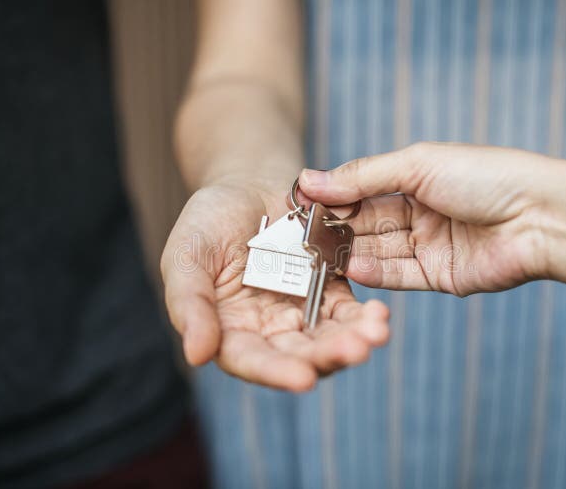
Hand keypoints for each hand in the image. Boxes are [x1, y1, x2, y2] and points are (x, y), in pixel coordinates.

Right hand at [161, 177, 389, 391]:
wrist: (244, 186)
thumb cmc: (207, 222)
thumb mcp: (186, 256)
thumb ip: (189, 304)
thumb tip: (197, 355)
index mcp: (229, 331)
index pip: (251, 360)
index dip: (276, 372)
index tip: (303, 379)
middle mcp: (267, 331)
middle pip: (299, 355)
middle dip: (328, 356)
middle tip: (355, 351)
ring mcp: (301, 312)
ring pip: (329, 337)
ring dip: (354, 339)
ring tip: (376, 333)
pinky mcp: (329, 290)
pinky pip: (348, 310)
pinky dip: (363, 316)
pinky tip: (379, 314)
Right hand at [296, 142, 560, 296]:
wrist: (540, 216)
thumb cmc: (486, 177)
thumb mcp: (417, 164)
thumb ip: (362, 176)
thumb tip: (310, 179)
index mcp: (416, 179)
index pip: (362, 189)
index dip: (333, 195)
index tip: (299, 201)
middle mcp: (421, 213)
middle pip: (367, 223)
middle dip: (336, 227)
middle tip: (300, 233)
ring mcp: (430, 246)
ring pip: (379, 251)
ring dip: (349, 252)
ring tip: (317, 254)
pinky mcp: (440, 277)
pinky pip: (399, 276)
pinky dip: (375, 273)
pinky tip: (352, 267)